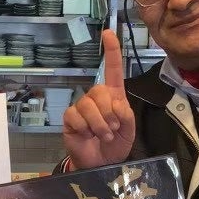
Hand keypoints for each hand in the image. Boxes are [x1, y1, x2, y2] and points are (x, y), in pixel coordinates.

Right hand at [62, 29, 135, 168]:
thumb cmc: (116, 145)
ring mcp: (81, 107)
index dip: (111, 51)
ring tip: (103, 136)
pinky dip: (86, 128)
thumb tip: (115, 103)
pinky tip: (87, 135)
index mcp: (114, 96)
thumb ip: (126, 115)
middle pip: (100, 90)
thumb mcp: (129, 130)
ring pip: (88, 104)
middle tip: (113, 129)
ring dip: (100, 124)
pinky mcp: (70, 118)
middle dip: (109, 112)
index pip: (113, 69)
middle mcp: (96, 98)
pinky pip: (75, 115)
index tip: (108, 33)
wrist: (102, 165)